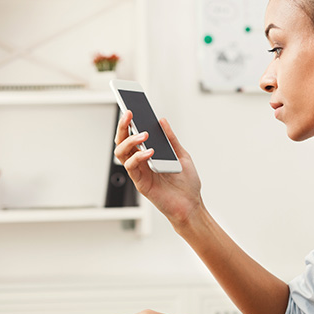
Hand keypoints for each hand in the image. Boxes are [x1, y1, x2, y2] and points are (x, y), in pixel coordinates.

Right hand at [114, 112, 203, 226]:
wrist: (191, 205)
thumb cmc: (186, 184)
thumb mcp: (182, 155)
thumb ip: (171, 139)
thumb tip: (162, 121)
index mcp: (149, 154)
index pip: (133, 135)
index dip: (129, 122)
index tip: (130, 107)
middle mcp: (141, 162)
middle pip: (122, 141)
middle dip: (123, 126)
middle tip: (129, 114)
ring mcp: (139, 172)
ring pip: (121, 153)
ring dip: (130, 141)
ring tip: (144, 134)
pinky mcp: (141, 183)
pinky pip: (132, 167)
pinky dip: (138, 157)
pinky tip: (149, 151)